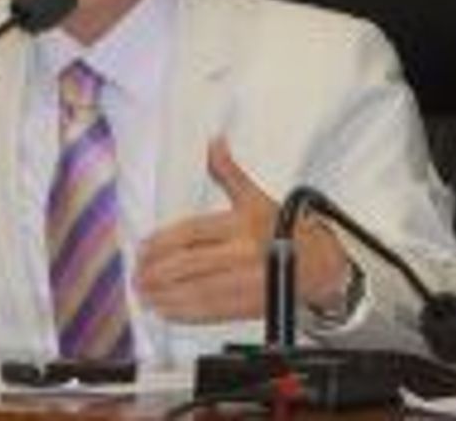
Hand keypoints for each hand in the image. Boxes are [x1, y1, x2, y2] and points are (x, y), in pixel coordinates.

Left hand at [135, 138, 349, 321]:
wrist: (319, 265)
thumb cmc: (283, 229)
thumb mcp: (256, 198)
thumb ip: (229, 173)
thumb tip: (215, 142)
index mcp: (242, 225)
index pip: (191, 233)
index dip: (161, 242)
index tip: (142, 248)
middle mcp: (242, 255)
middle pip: (188, 265)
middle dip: (156, 272)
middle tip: (137, 274)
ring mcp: (245, 284)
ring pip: (194, 291)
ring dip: (163, 295)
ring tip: (143, 293)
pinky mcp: (247, 307)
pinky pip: (208, 311)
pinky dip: (182, 313)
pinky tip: (164, 309)